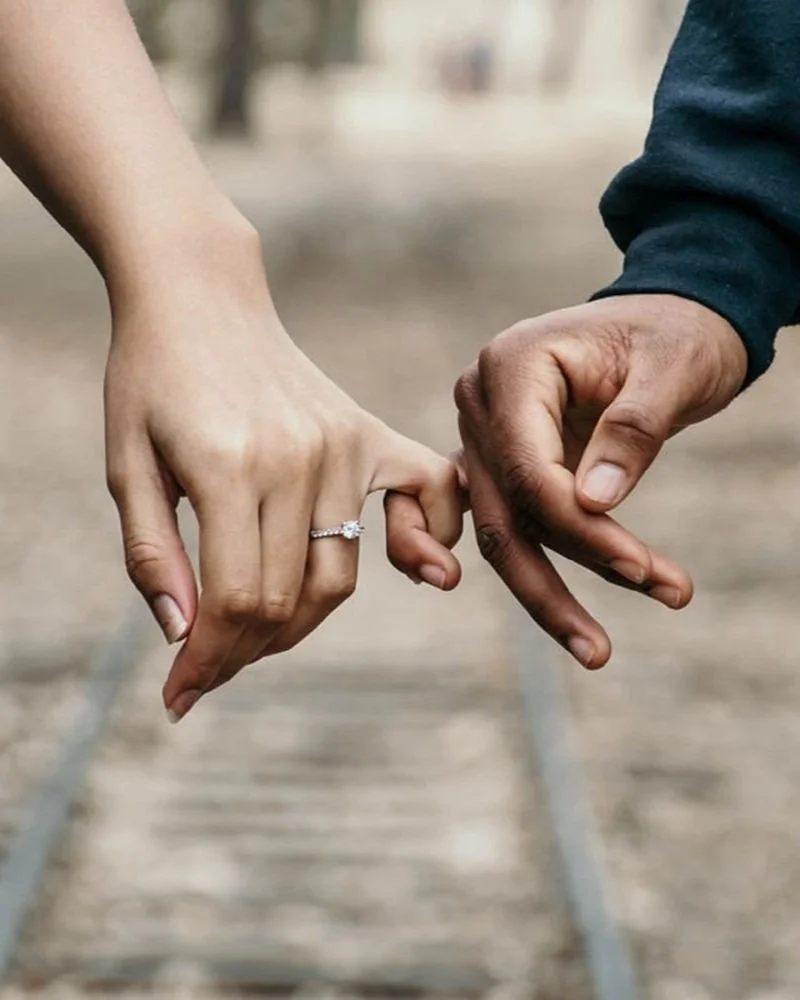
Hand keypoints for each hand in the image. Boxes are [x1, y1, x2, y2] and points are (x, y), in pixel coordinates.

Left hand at [104, 225, 461, 720]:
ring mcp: (343, 443)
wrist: (199, 296)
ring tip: (255, 630)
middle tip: (208, 666)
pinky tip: (418, 567)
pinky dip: (428, 538)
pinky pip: (428, 493)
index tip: (180, 697)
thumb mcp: (125, 464)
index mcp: (227, 465)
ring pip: (340, 573)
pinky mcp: (368, 431)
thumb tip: (185, 637)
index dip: (208, 662)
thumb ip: (153, 553)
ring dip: (299, 621)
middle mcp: (299, 457)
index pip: (236, 600)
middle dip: (244, 651)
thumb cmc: (150, 378)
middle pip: (289, 599)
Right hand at [452, 294, 747, 667]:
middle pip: (503, 512)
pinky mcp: (501, 463)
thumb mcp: (673, 368)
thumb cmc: (676, 333)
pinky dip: (528, 567)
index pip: (528, 468)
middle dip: (553, 584)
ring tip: (599, 648)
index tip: (640, 567)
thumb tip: (593, 504)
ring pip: (502, 531)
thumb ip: (632, 430)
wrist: (668, 320)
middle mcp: (481, 402)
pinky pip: (503, 523)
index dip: (579, 528)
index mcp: (511, 365)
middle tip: (601, 651)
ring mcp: (483, 436)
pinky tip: (546, 615)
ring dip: (548, 591)